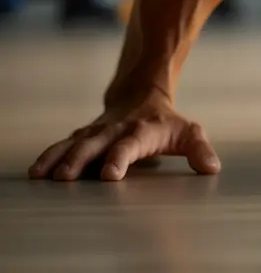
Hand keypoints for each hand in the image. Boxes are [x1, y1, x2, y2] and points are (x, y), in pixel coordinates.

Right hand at [28, 92, 220, 181]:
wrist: (142, 93)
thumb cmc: (167, 122)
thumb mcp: (189, 132)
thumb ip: (200, 150)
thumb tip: (212, 168)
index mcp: (141, 131)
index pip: (128, 146)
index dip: (119, 159)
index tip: (110, 174)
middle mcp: (115, 130)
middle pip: (94, 145)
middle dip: (79, 161)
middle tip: (66, 179)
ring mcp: (97, 132)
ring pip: (73, 144)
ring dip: (57, 159)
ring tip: (43, 176)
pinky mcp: (83, 136)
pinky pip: (63, 145)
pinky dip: (49, 156)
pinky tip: (36, 172)